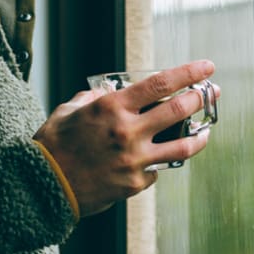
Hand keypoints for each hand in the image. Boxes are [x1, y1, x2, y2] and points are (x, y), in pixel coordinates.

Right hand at [34, 60, 217, 216]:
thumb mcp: (69, 111)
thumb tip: (110, 90)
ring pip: (182, 146)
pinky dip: (162, 161)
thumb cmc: (53, 146)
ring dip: (199, 135)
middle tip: (211, 92)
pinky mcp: (135, 183)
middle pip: (178, 110)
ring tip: (205, 131)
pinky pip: (159, 169)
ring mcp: (134, 159)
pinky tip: (162, 157)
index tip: (206, 66)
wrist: (42, 187)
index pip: (160, 84)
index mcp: (112, 107)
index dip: (188, 72)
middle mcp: (127, 131)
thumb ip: (94, 97)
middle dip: (201, 98)